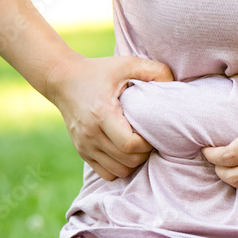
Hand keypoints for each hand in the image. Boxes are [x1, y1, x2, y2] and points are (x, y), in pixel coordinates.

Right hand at [44, 55, 174, 179]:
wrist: (62, 79)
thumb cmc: (100, 71)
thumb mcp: (127, 63)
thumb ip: (155, 70)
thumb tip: (174, 83)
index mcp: (102, 114)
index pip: (130, 145)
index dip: (148, 144)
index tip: (153, 132)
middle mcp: (90, 134)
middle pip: (127, 160)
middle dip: (144, 153)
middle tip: (149, 139)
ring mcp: (84, 145)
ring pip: (119, 171)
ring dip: (133, 162)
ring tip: (138, 145)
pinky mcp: (82, 151)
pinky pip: (107, 174)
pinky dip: (119, 167)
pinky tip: (124, 152)